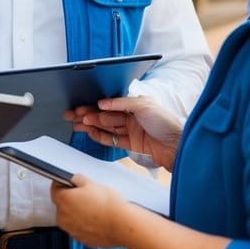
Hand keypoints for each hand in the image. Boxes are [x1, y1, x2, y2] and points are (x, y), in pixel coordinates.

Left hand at [52, 175, 130, 248]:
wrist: (121, 225)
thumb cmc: (108, 204)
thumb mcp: (92, 183)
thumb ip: (78, 179)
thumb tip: (75, 180)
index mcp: (63, 200)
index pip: (55, 189)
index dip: (62, 184)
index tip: (69, 183)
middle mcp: (63, 216)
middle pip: (61, 205)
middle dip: (70, 199)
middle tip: (85, 196)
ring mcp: (71, 230)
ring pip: (69, 218)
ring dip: (76, 213)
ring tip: (92, 208)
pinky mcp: (80, 239)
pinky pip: (78, 228)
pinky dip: (83, 224)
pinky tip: (96, 219)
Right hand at [66, 95, 181, 169]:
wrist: (177, 145)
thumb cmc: (166, 122)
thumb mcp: (144, 105)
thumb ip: (121, 103)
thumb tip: (102, 103)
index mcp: (134, 104)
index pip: (109, 104)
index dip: (94, 106)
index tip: (80, 107)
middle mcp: (131, 116)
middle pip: (105, 116)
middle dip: (88, 115)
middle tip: (72, 116)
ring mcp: (130, 130)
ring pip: (106, 127)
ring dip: (90, 125)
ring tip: (76, 125)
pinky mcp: (131, 144)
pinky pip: (111, 139)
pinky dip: (100, 136)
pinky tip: (90, 132)